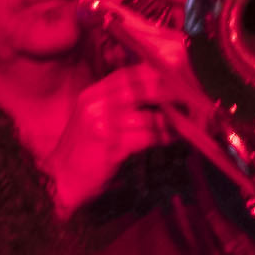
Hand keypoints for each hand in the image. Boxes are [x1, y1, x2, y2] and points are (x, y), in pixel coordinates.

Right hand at [78, 4, 252, 186]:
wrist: (59, 181)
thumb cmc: (85, 151)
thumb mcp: (98, 119)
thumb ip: (124, 105)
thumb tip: (163, 96)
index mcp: (95, 93)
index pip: (132, 73)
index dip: (160, 73)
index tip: (184, 77)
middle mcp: (96, 103)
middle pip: (143, 87)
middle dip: (173, 90)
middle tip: (196, 96)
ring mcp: (101, 123)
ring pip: (149, 114)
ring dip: (174, 119)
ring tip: (191, 121)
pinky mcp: (110, 146)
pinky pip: (146, 136)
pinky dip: (164, 137)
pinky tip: (174, 138)